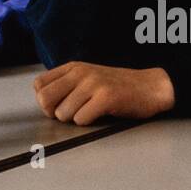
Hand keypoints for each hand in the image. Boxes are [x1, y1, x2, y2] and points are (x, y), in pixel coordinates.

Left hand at [34, 62, 174, 124]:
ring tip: (91, 112)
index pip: (39, 85)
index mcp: (74, 67)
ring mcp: (94, 84)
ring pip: (63, 113)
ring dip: (75, 119)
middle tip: (71, 113)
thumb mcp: (88, 77)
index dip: (45, 101)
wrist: (151, 87)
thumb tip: (43, 102)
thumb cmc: (118, 86)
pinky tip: (100, 114)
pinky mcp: (106, 97)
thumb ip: (65, 85)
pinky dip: (88, 122)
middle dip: (55, 113)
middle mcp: (81, 73)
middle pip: (45, 100)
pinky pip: (81, 119)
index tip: (60, 105)